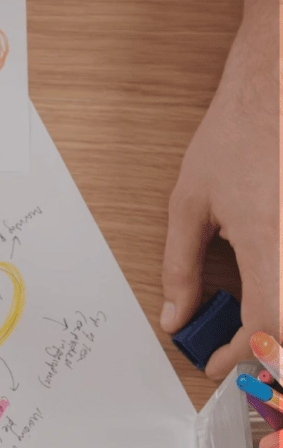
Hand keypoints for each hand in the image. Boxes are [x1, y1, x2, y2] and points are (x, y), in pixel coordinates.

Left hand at [160, 19, 280, 378]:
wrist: (278, 85)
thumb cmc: (237, 134)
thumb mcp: (190, 204)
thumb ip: (181, 268)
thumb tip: (175, 317)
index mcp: (271, 242)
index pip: (266, 326)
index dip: (240, 355)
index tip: (213, 363)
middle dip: (266, 349)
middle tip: (232, 351)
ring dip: (276, 323)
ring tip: (245, 324)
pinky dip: (281, 293)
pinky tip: (262, 289)